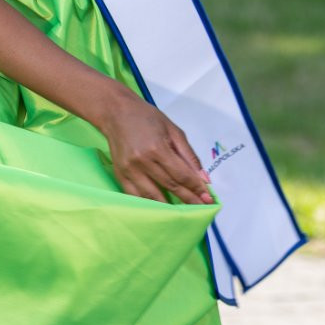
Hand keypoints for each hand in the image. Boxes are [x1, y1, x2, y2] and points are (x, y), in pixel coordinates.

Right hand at [94, 93, 215, 205]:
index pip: (181, 174)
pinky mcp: (120, 175)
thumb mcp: (173, 130)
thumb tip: (203, 178)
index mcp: (158, 148)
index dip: (196, 187)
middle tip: (202, 207)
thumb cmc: (147, 118)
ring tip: (184, 212)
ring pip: (153, 195)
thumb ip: (189, 155)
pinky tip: (161, 209)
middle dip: (188, 198)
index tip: (208, 198)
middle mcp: (143, 162)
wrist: (116, 113)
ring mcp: (129, 170)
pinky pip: (136, 196)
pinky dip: (149, 204)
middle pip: (170, 186)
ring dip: (170, 207)